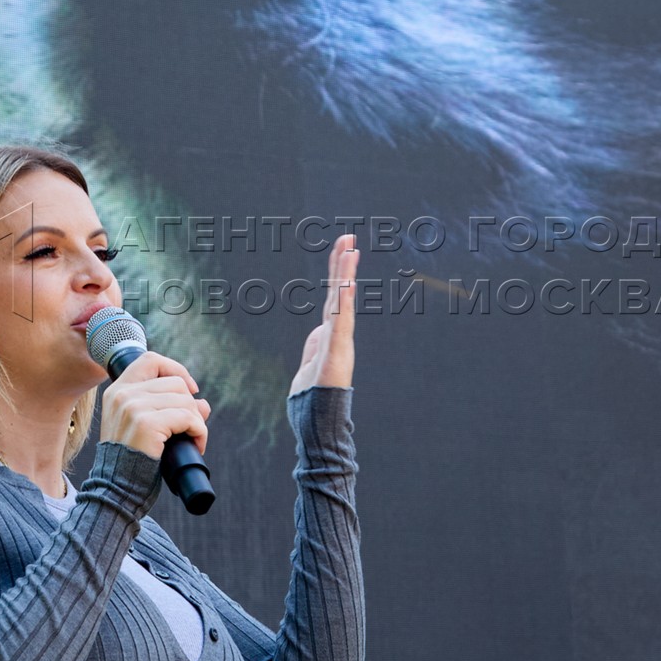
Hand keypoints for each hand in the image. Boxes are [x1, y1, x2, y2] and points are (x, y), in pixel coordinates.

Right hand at [99, 351, 210, 460]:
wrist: (116, 489)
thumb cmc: (133, 460)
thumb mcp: (146, 428)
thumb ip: (170, 409)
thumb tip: (203, 403)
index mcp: (117, 391)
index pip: (150, 360)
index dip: (175, 369)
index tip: (190, 389)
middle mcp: (122, 394)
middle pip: (174, 382)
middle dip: (190, 405)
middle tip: (191, 429)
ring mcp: (132, 407)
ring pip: (184, 400)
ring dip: (197, 421)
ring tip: (192, 439)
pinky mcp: (146, 423)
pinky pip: (188, 418)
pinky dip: (199, 431)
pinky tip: (196, 445)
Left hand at [290, 233, 357, 394]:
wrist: (319, 423)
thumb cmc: (312, 400)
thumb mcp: (310, 364)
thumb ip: (315, 344)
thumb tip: (320, 329)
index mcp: (328, 334)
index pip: (333, 297)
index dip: (337, 273)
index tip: (343, 249)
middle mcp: (336, 333)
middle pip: (339, 292)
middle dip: (342, 264)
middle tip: (347, 236)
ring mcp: (339, 341)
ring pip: (342, 300)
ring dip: (345, 274)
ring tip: (350, 248)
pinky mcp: (338, 351)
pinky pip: (341, 320)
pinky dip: (344, 301)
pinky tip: (347, 282)